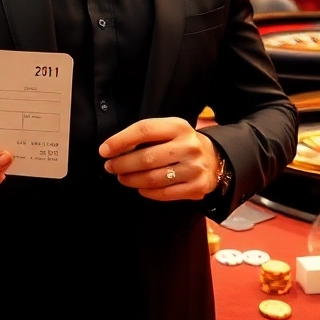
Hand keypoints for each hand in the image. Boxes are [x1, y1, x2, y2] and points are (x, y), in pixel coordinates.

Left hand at [99, 118, 219, 200]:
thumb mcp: (170, 131)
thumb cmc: (182, 144)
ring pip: (153, 178)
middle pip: (146, 158)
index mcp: (179, 126)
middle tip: (110, 167)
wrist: (215, 159)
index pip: (144, 130)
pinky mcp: (197, 187)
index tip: (104, 150)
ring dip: (132, 180)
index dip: (120, 140)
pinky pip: (164, 193)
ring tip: (122, 178)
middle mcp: (188, 146)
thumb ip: (147, 136)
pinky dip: (148, 192)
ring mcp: (194, 168)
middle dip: (122, 164)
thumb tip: (114, 149)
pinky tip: (141, 188)